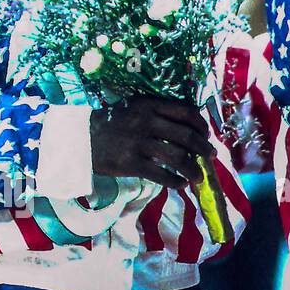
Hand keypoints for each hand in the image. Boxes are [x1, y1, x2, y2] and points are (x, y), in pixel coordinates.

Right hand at [89, 96, 213, 188]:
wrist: (80, 138)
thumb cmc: (110, 124)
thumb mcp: (132, 108)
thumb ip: (157, 113)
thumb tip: (189, 129)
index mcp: (148, 105)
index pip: (186, 113)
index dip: (202, 125)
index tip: (206, 134)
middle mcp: (145, 122)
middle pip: (186, 136)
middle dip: (204, 149)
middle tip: (210, 156)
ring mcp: (138, 143)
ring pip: (178, 158)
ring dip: (193, 169)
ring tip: (198, 177)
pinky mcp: (130, 163)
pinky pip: (162, 174)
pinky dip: (175, 182)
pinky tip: (180, 184)